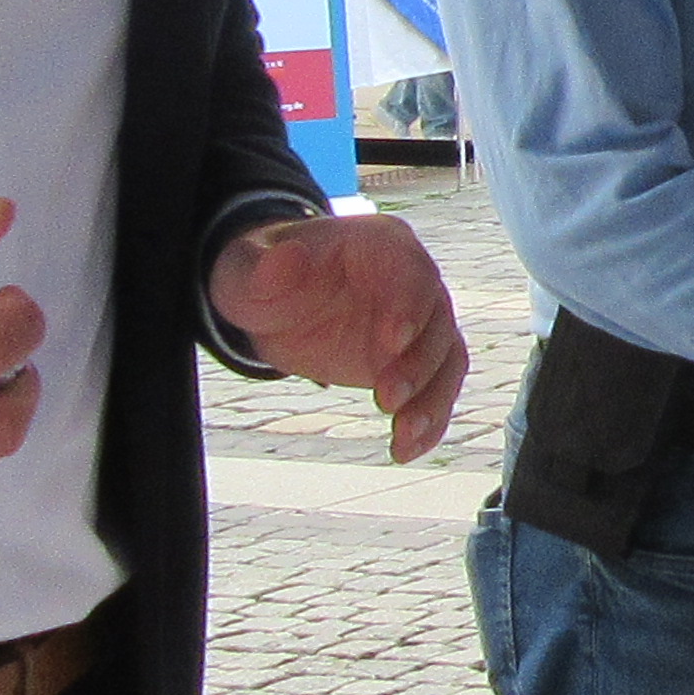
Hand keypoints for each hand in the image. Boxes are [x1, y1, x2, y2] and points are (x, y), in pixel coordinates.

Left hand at [211, 210, 470, 460]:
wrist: (274, 305)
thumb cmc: (263, 277)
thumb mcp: (246, 269)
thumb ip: (263, 267)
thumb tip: (287, 258)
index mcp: (381, 245)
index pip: (410, 271)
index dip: (408, 306)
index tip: (392, 342)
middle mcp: (412, 281)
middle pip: (437, 322)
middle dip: (419, 364)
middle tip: (386, 397)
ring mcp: (419, 324)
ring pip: (447, 360)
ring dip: (432, 401)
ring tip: (403, 436)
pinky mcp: (415, 361)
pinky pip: (437, 390)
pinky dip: (430, 421)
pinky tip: (407, 449)